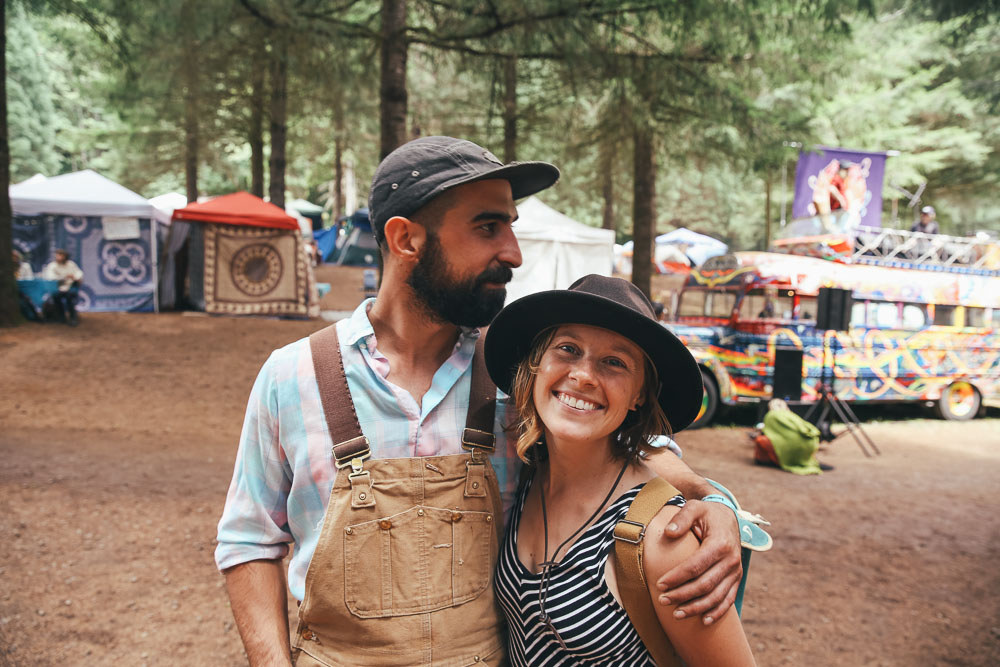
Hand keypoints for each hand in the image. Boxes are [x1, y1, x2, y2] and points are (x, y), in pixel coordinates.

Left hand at [654, 499, 741, 624]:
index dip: (677, 577)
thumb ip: (681, 518)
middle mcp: (731, 560)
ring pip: (716, 596)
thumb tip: (668, 533)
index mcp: (720, 543)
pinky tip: (704, 620)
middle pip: (705, 584)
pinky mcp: (737, 578)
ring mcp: (736, 571)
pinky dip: (717, 612)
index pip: (696, 566)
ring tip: (676, 614)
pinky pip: (728, 599)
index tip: (660, 584)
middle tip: (663, 600)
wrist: (728, 516)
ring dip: (696, 607)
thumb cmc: (707, 513)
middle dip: (682, 595)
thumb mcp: (694, 507)